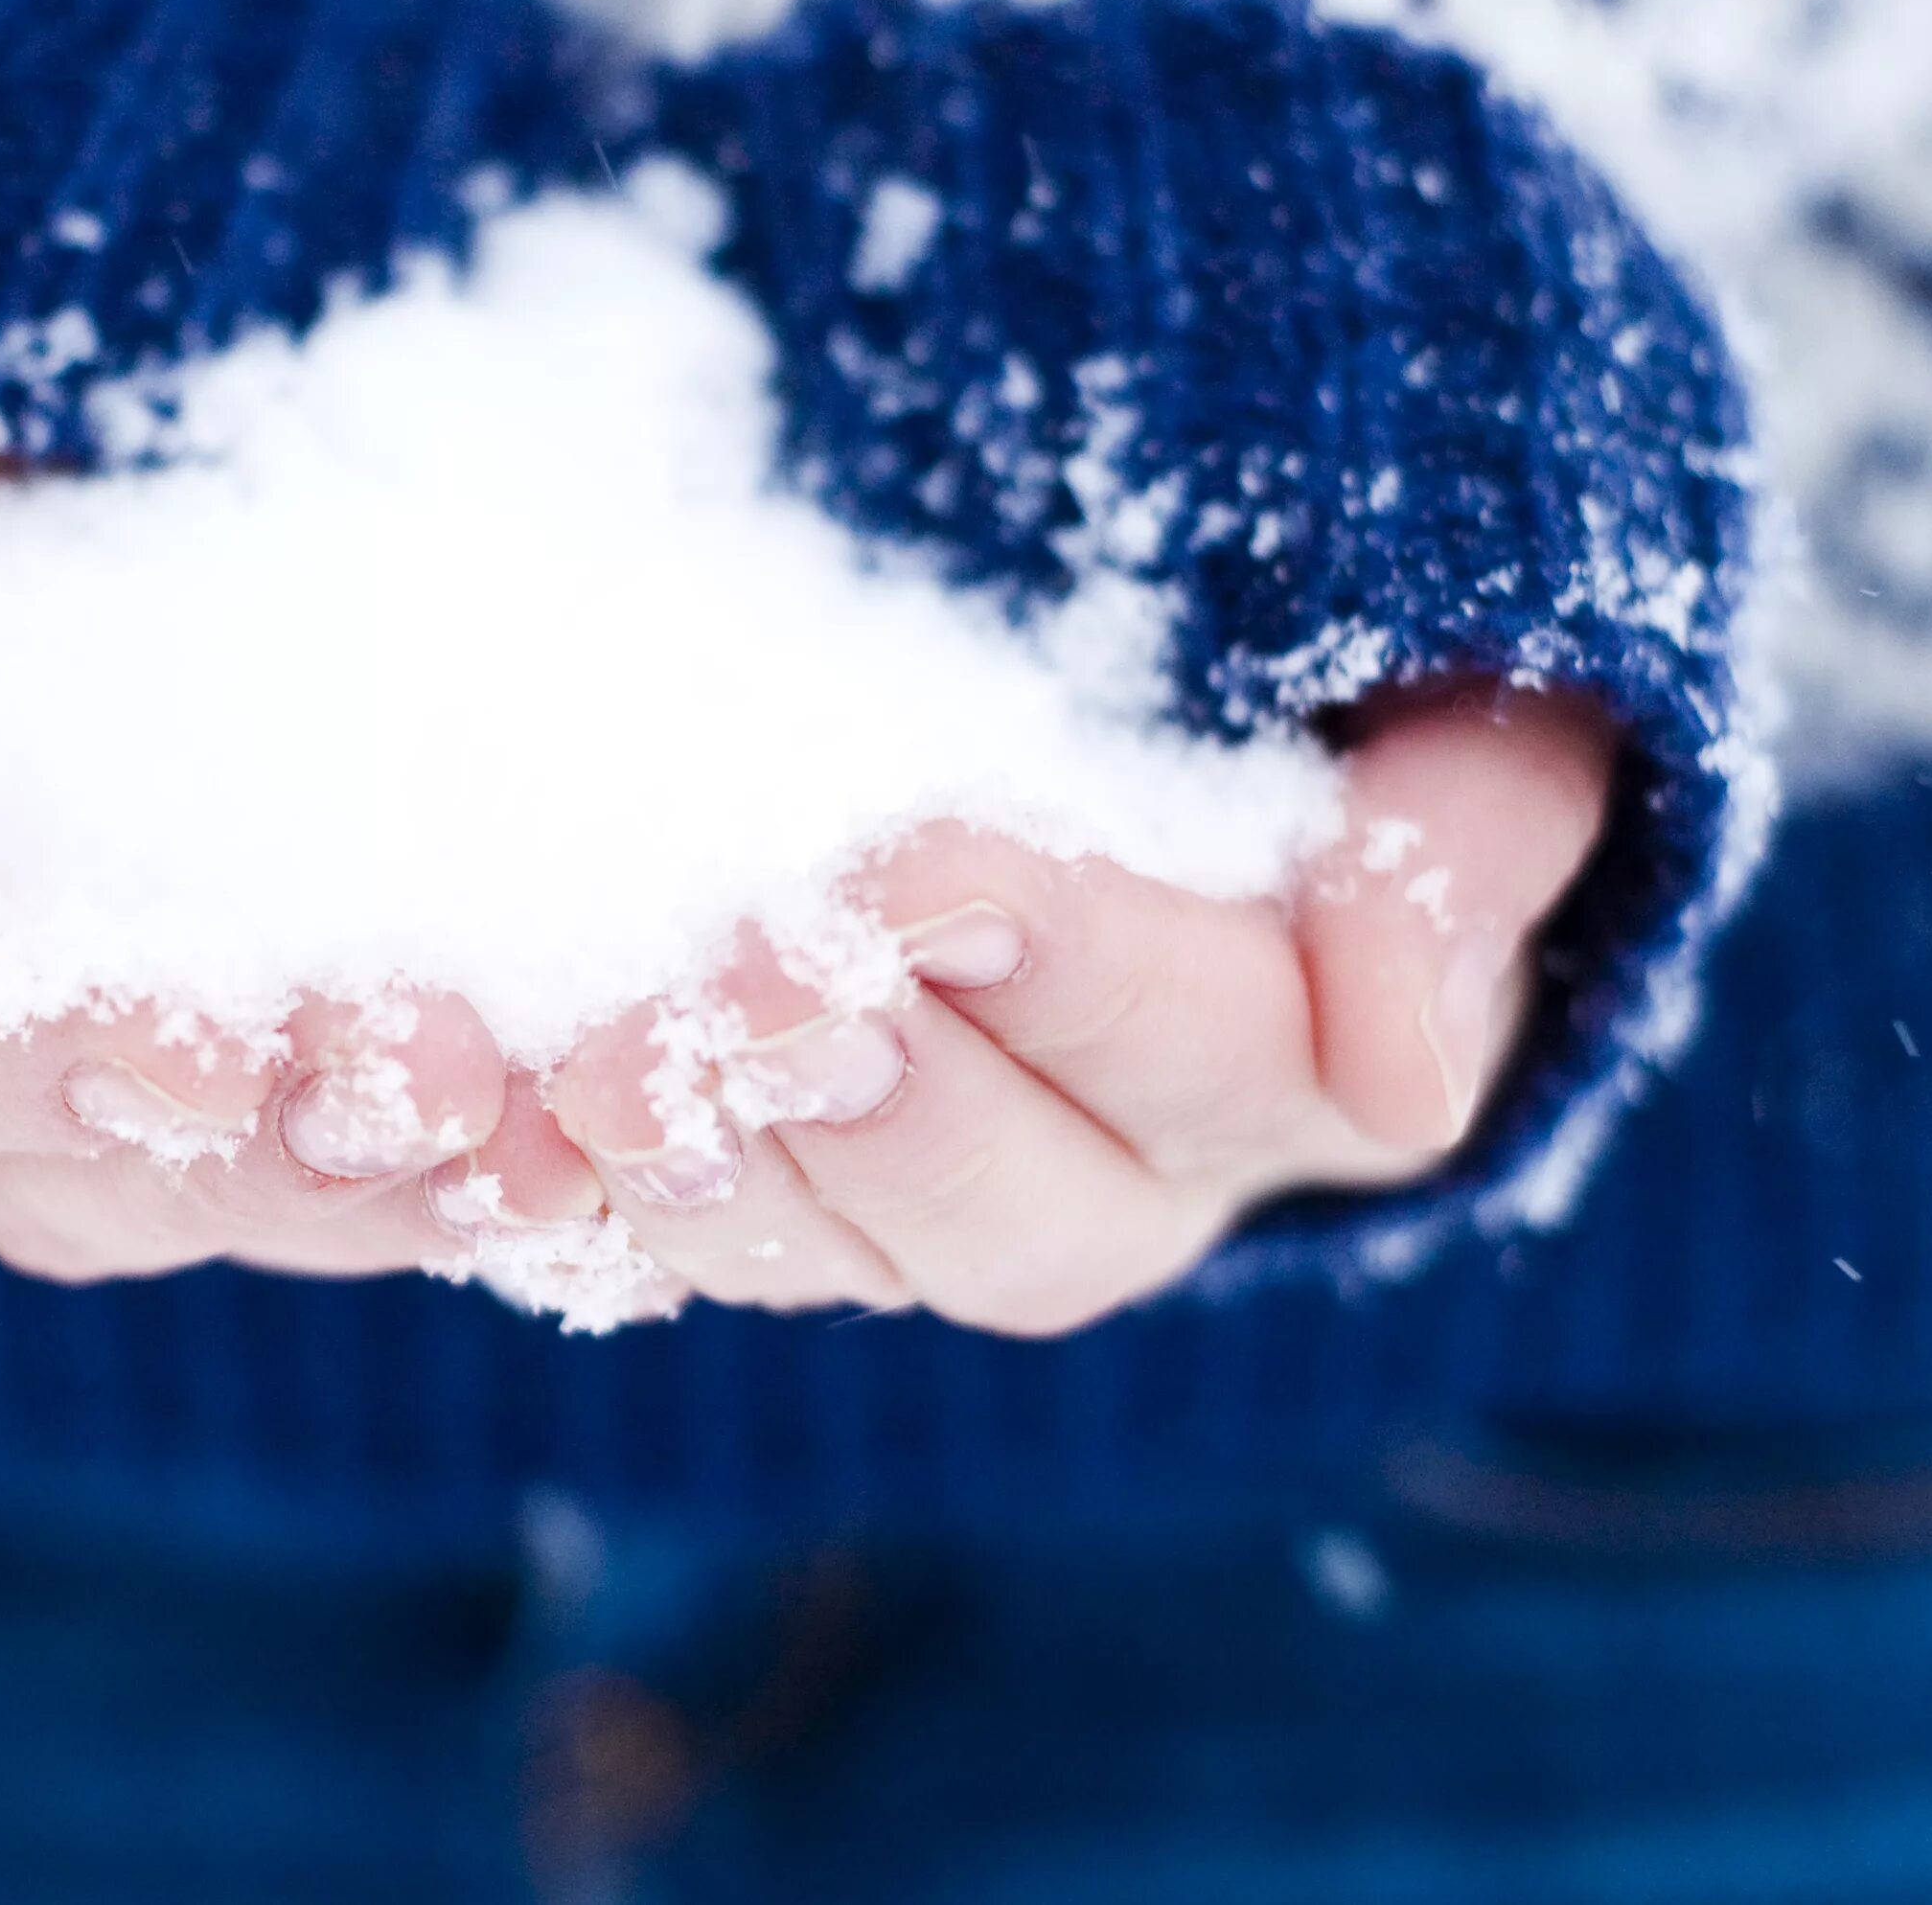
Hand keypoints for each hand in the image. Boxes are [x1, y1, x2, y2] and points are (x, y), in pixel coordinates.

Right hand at [0, 349, 548, 1290]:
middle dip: (276, 1141)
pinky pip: (328, 1122)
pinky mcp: (230, 1009)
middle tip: (464, 1086)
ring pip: (223, 1186)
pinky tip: (586, 1112)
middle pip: (86, 1164)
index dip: (59, 1061)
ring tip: (559, 1134)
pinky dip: (453, 1134)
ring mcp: (78, 1049)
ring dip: (391, 1178)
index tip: (225, 1046)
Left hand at [518, 689, 1615, 1335]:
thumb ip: (1464, 844)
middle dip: (859, 1097)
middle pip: (997, 1211)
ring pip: (816, 1253)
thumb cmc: (1334, 677)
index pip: (1197, 1049)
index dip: (1061, 965)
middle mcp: (1106, 1182)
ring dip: (695, 1170)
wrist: (1167, 698)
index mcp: (1293, 1077)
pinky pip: (659, 1240)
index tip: (925, 853)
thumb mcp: (1457, 709)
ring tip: (586, 1067)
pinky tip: (467, 1129)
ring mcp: (915, 1198)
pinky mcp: (756, 1176)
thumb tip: (1403, 1082)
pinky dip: (557, 1195)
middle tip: (729, 988)